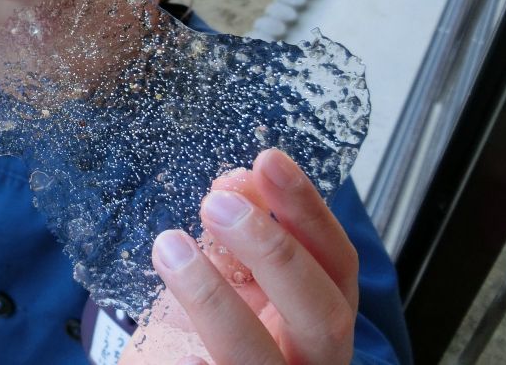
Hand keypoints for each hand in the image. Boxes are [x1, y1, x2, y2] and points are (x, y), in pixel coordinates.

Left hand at [120, 149, 358, 364]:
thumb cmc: (217, 330)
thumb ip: (241, 233)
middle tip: (216, 203)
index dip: (308, 209)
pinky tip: (179, 358)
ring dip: (213, 299)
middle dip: (273, 252)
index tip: (269, 161)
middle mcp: (312, 359)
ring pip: (258, 356)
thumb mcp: (234, 277)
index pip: (336, 260)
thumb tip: (237, 182)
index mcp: (321, 315)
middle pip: (322, 313)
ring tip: (169, 248)